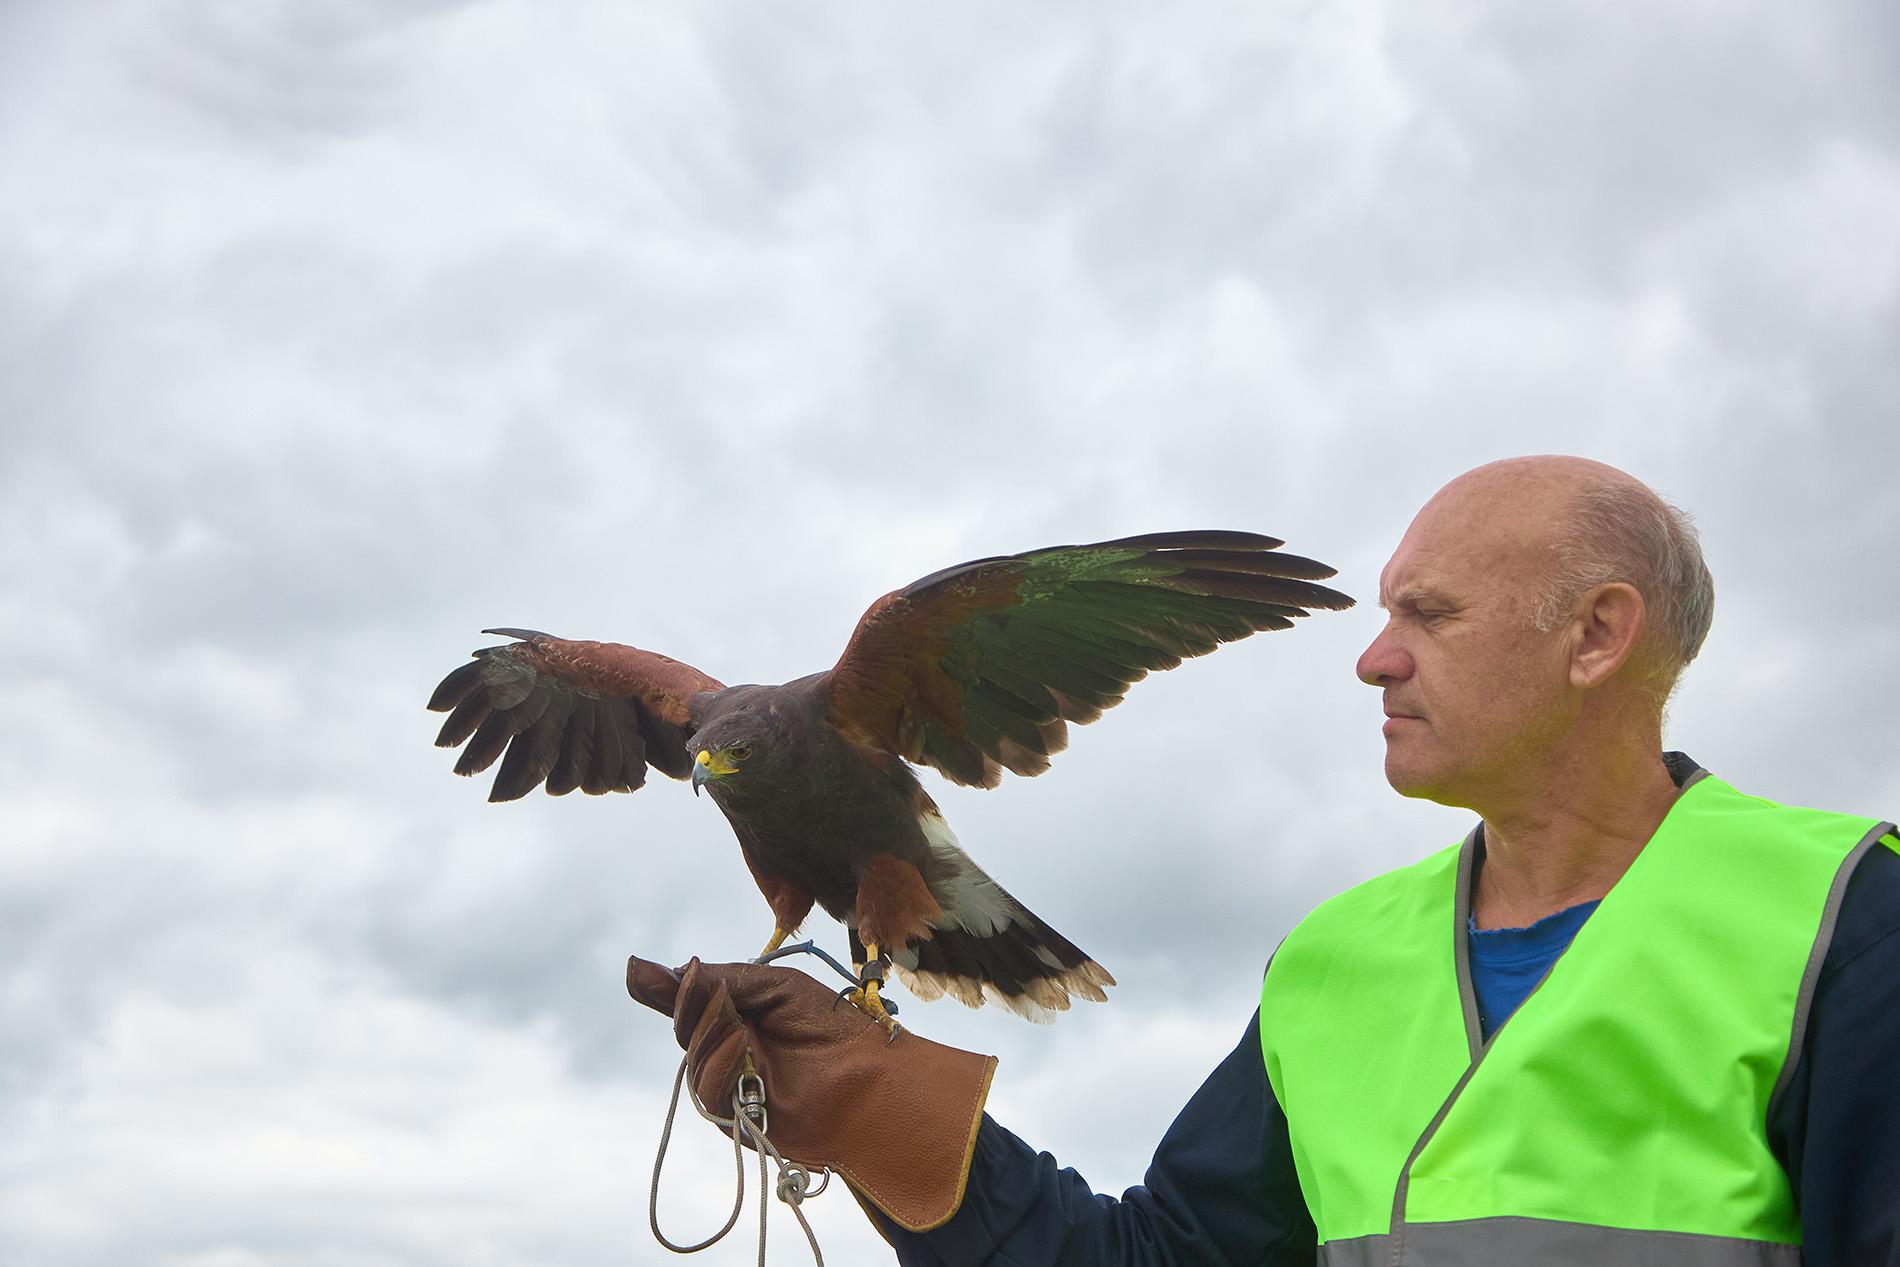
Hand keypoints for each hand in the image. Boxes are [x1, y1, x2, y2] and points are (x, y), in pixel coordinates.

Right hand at [627, 954, 997, 1231]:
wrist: (868, 1077)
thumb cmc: (832, 1028)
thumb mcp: (773, 987)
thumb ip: (715, 981)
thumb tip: (640, 968)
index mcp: (738, 1016)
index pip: (690, 1002)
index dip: (670, 989)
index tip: (640, 971)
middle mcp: (728, 1051)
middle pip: (684, 1027)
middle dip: (692, 1007)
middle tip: (714, 993)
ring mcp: (729, 1085)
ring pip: (692, 1059)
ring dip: (710, 1035)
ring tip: (740, 1023)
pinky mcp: (734, 1118)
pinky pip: (708, 1091)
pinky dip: (720, 1065)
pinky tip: (741, 1046)